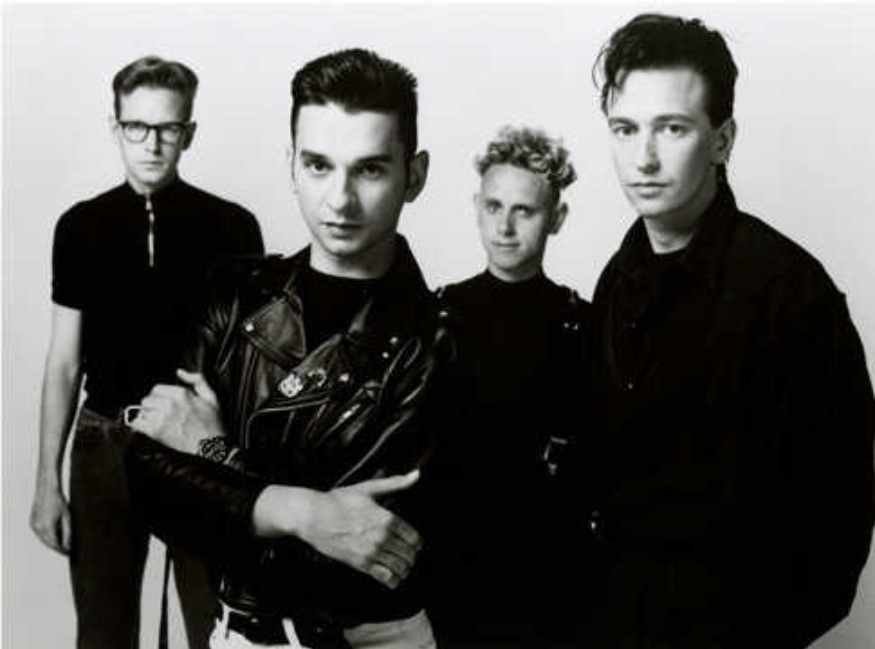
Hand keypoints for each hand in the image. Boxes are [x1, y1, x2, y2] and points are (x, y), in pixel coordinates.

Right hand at [30, 485, 70, 554]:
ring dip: (52, 543)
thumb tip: (68, 545)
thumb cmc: (59, 502)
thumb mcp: (67, 518)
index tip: (69, 552)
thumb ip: (68, 533)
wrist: (47, 490)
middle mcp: (38, 527)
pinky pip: (39, 534)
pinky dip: (46, 536)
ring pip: (43, 540)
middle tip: (66, 549)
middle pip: (48, 544)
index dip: (62, 550)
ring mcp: (33, 525)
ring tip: (62, 543)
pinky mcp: (32, 523)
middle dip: (57, 548)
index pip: (55, 545)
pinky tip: (54, 535)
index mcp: (47, 527)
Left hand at [128, 369, 223, 454]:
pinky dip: (139, 425)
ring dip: (147, 415)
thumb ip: (197, 380)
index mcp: (181, 393)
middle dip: (152, 405)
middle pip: (147, 399)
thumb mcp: (211, 396)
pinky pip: (137, 423)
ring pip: (142, 410)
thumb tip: (179, 371)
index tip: (164, 402)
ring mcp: (161, 417)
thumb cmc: (212, 422)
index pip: (157, 389)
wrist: (210, 445)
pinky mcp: (156, 431)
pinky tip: (147, 427)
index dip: (159, 395)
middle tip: (160, 412)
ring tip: (156, 421)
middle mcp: (169, 403)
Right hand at [254, 471, 422, 588]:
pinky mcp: (359, 563)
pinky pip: (385, 578)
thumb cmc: (339, 500)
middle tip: (408, 556)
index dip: (416, 543)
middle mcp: (382, 537)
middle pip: (409, 554)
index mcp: (387, 518)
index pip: (414, 538)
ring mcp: (371, 552)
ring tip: (402, 567)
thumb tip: (417, 474)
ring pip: (400, 567)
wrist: (313, 516)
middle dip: (411, 556)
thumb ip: (395, 483)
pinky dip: (393, 579)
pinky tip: (391, 576)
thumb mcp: (368, 488)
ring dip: (404, 568)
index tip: (413, 544)